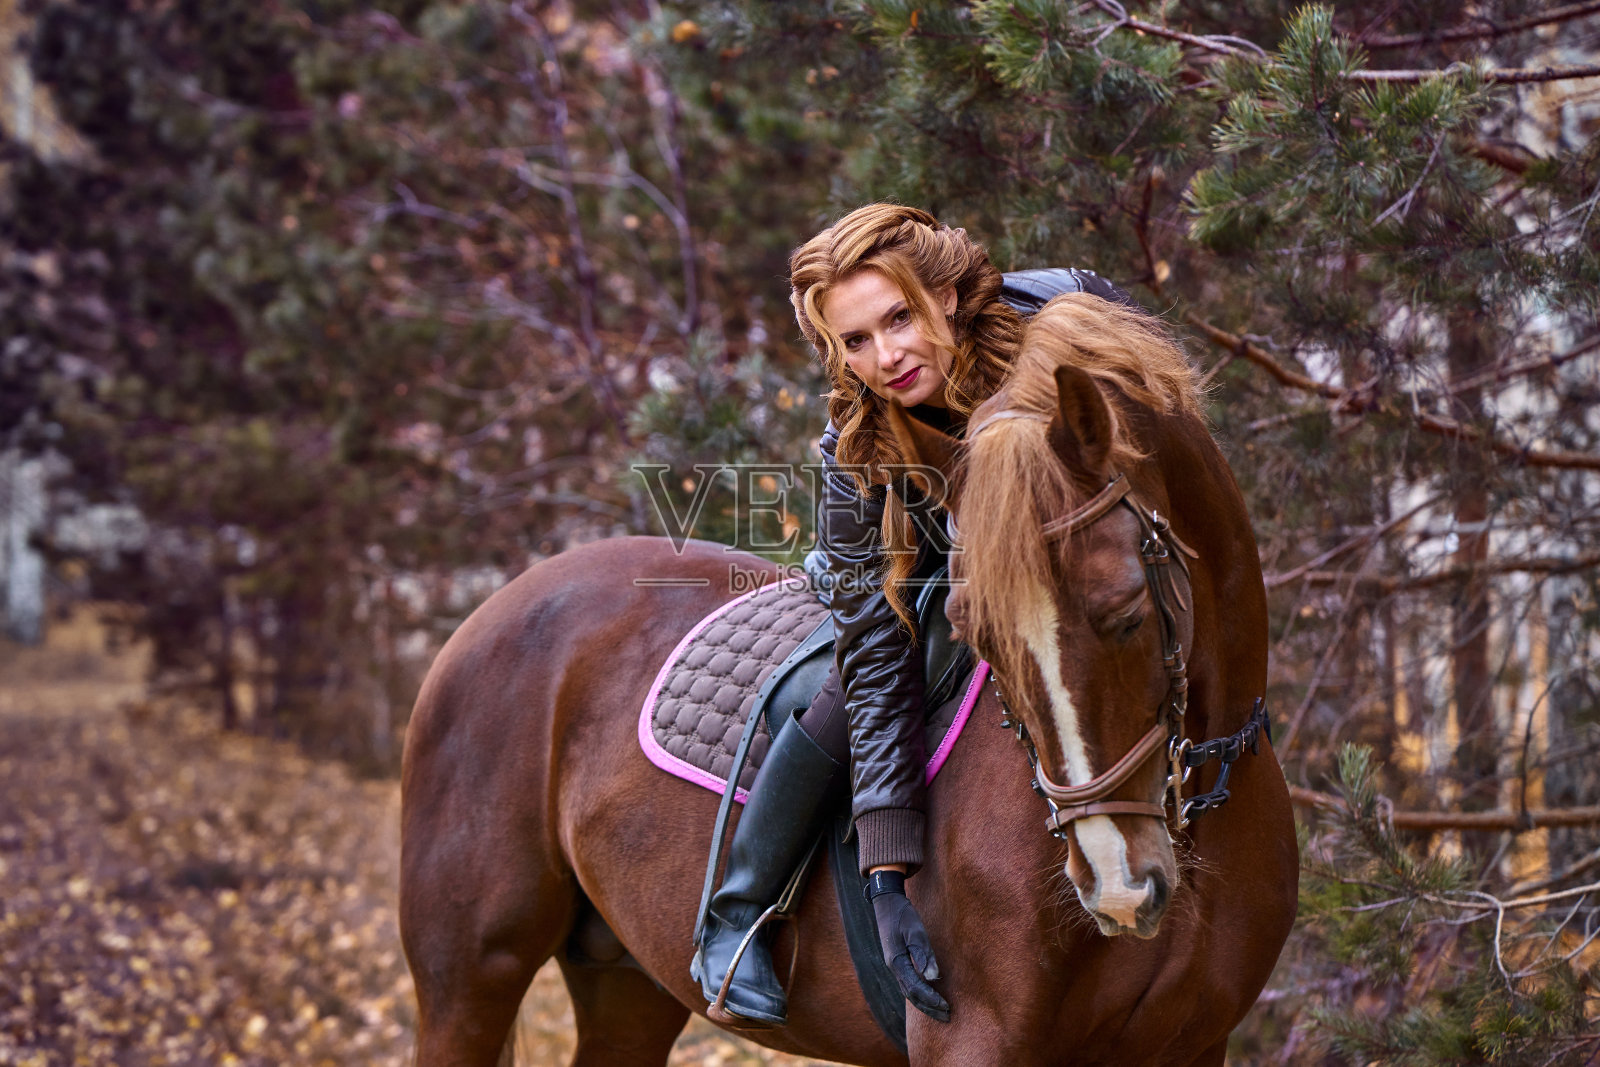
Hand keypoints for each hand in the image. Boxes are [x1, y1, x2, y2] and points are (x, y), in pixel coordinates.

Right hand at [866, 872, 950, 1021]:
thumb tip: (932, 977)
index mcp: (897, 962)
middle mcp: (894, 967)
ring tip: (940, 1012)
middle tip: (947, 1017)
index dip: (931, 999)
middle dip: (929, 1008)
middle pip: (911, 995)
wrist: (886, 902)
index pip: (915, 988)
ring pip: (908, 992)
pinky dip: (918, 994)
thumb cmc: (902, 915)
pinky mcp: (897, 961)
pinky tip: (926, 996)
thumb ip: (923, 954)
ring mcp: (894, 965)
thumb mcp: (915, 931)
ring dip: (924, 1004)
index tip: (946, 1006)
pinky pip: (907, 984)